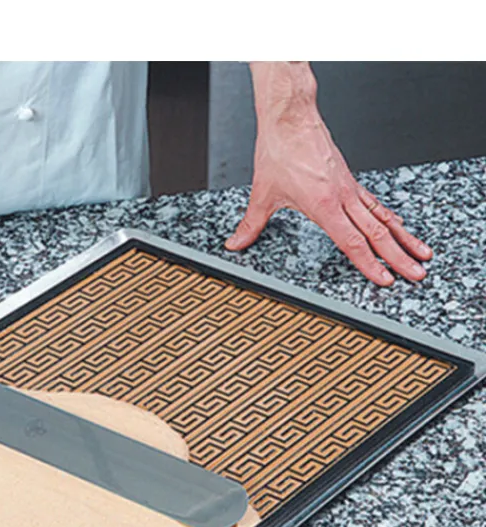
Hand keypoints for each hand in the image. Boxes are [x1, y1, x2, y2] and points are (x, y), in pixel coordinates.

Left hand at [225, 62, 432, 286]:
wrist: (291, 117)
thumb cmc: (280, 149)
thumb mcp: (262, 194)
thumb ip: (250, 224)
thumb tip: (235, 244)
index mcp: (324, 204)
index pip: (352, 242)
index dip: (369, 264)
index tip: (385, 279)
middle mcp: (343, 197)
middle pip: (377, 233)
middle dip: (399, 257)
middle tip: (417, 275)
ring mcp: (350, 188)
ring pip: (383, 218)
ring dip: (405, 239)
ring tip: (422, 255)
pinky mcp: (350, 180)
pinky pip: (375, 203)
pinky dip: (391, 218)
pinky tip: (400, 227)